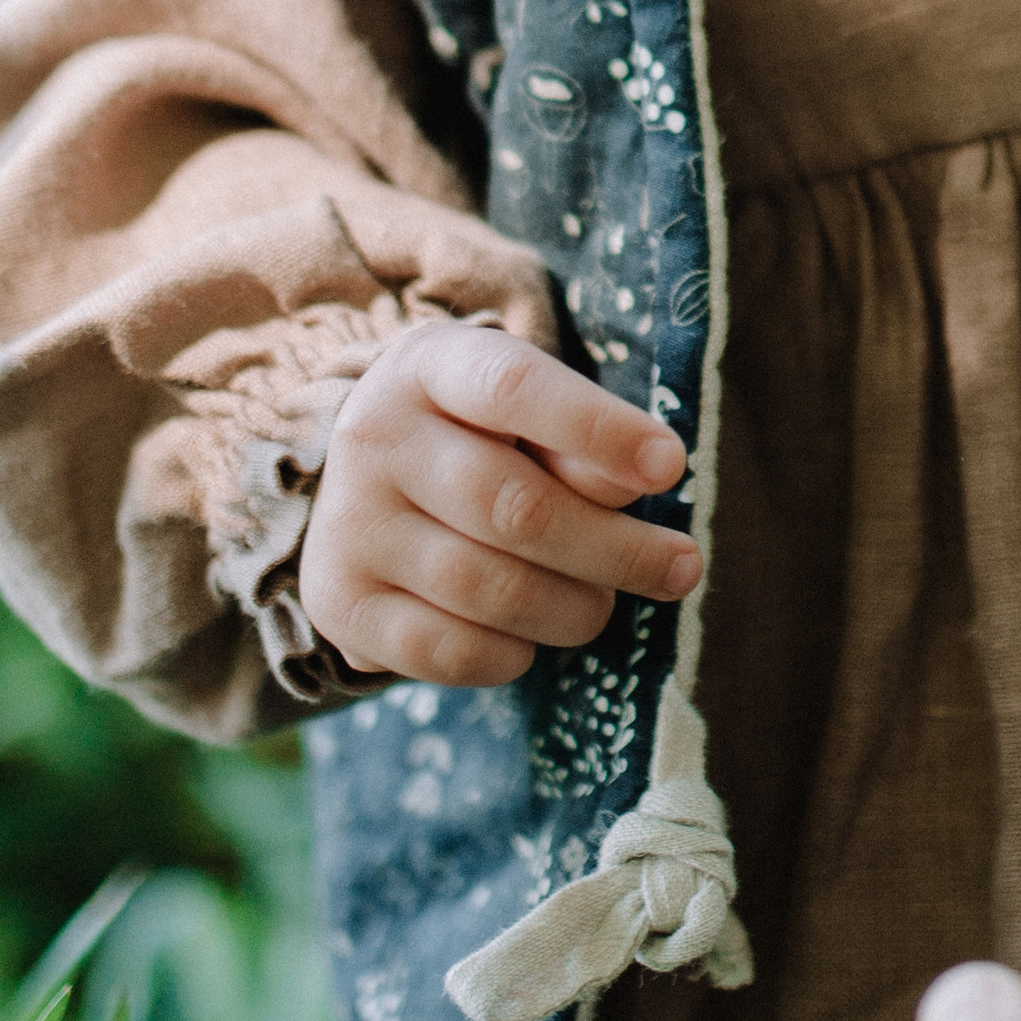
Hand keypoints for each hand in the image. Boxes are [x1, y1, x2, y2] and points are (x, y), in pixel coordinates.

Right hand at [301, 318, 698, 685]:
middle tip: (680, 568)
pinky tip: (530, 636)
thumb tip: (634, 485)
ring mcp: (347, 524)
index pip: (513, 385)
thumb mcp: (531, 412)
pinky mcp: (341, 603)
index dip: (598, 428)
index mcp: (428, 366)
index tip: (671, 466)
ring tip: (601, 604)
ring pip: (487, 587)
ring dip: (572, 609)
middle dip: (615, 549)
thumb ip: (585, 441)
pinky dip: (511, 654)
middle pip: (513, 505)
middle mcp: (373, 437)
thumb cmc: (483, 438)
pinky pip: (447, 649)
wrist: (371, 488)